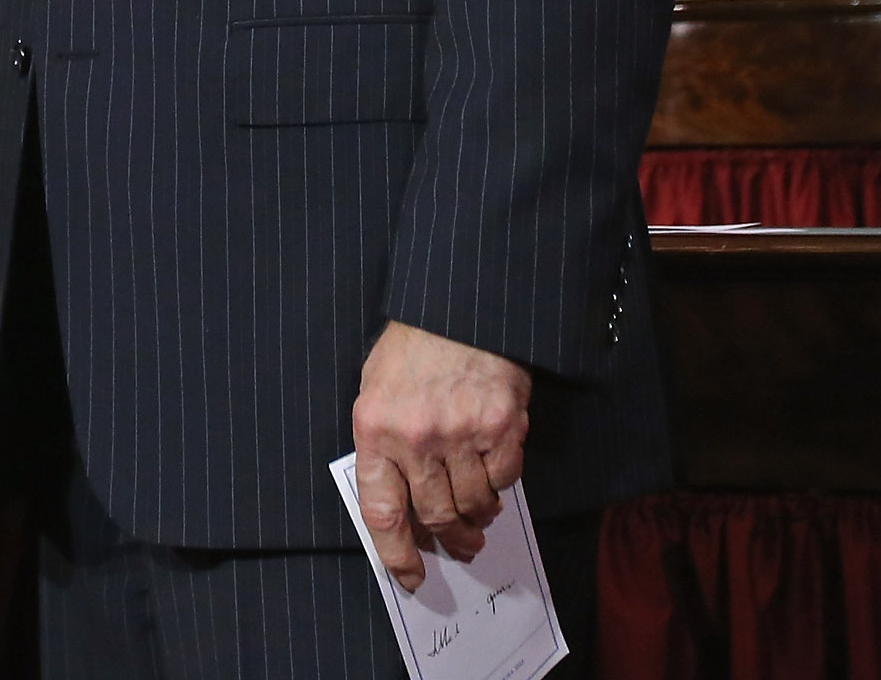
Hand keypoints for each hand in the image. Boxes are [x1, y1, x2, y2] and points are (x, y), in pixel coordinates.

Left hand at [349, 320, 530, 591]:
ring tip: (478, 516)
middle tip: (459, 545)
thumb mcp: (376, 390)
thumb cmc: (412, 348)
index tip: (410, 576)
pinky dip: (500, 486)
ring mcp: (461, 433)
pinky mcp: (502, 426)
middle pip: (434, 515)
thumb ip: (383, 445)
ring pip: (473, 504)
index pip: (382, 512)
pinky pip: (504, 479)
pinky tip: (494, 477)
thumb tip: (400, 503)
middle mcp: (417, 437)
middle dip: (449, 538)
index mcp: (376, 429)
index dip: (396, 554)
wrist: (457, 306)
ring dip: (477, 517)